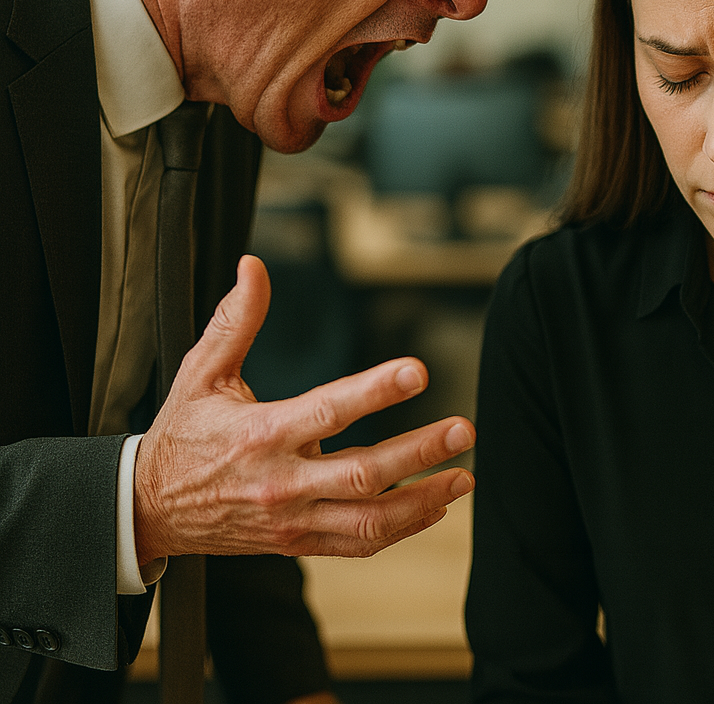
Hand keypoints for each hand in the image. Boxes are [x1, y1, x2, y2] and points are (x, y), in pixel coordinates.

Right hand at [133, 255, 474, 564]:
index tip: (418, 371)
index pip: (328, 409)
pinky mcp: (298, 543)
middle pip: (363, 472)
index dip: (375, 390)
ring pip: (368, 519)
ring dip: (423, 500)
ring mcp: (292, 519)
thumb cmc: (183, 433)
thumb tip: (254, 266)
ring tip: (465, 477)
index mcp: (262, 433)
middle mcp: (282, 481)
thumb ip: (234, 320)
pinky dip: (401, 527)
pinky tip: (434, 506)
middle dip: (420, 452)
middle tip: (463, 430)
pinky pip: (358, 542)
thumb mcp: (200, 371)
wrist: (151, 509)